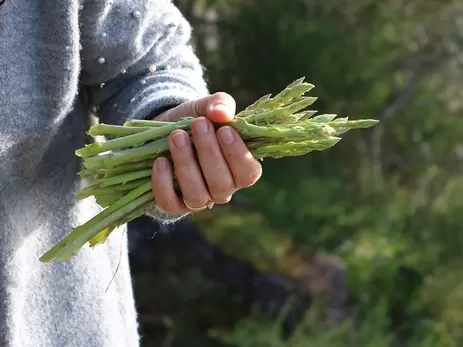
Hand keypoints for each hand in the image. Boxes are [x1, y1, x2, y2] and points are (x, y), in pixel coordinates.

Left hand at [151, 92, 261, 213]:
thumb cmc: (196, 121)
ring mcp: (197, 200)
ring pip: (196, 195)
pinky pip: (169, 203)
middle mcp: (221, 190)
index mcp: (239, 170)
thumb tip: (221, 113)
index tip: (224, 130)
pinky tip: (161, 160)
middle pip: (221, 184)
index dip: (238, 155)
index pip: (248, 174)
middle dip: (209, 152)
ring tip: (177, 136)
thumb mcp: (208, 108)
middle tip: (198, 124)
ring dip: (186, 164)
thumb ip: (220, 105)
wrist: (165, 131)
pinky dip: (163, 182)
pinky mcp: (173, 204)